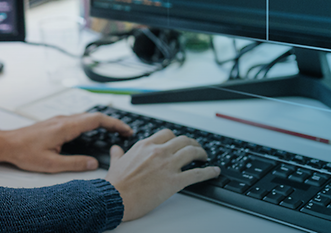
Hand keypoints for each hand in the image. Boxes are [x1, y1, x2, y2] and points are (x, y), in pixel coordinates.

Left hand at [0, 112, 132, 172]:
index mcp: (65, 127)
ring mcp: (59, 120)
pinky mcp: (55, 123)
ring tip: (113, 133)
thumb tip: (93, 164)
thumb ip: (74, 163)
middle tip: (125, 133)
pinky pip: (78, 120)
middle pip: (94, 116)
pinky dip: (91, 125)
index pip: (96, 119)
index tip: (126, 130)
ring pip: (86, 117)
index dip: (114, 123)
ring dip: (102, 123)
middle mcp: (63, 120)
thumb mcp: (51, 164)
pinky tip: (92, 134)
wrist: (6, 144)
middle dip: (112, 123)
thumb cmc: (24, 152)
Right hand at [104, 129, 219, 221]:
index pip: (167, 134)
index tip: (180, 143)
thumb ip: (117, 154)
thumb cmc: (116, 183)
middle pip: (183, 140)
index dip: (176, 138)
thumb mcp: (115, 163)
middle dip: (192, 143)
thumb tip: (115, 149)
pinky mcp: (174, 181)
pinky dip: (209, 172)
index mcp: (145, 145)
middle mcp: (159, 151)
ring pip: (192, 152)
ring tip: (205, 157)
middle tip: (196, 149)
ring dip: (202, 153)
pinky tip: (214, 171)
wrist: (116, 197)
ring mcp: (168, 165)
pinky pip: (197, 173)